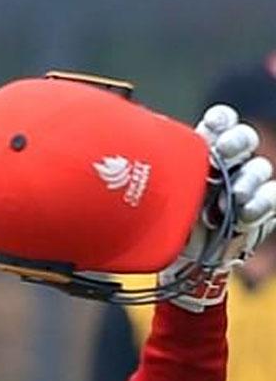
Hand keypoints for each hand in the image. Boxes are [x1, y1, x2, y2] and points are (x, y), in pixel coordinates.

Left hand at [160, 104, 275, 310]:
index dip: (220, 122)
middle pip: (243, 139)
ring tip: (233, 195)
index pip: (220, 123)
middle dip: (236, 142)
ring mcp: (245, 185)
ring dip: (247, 179)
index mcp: (201, 150)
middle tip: (223, 153)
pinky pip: (270, 198)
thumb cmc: (164, 219)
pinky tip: (244, 214)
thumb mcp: (150, 193)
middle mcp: (227, 163)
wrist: (179, 259)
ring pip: (259, 168)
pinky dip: (260, 205)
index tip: (212, 128)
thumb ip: (146, 171)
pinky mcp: (259, 209)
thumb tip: (120, 150)